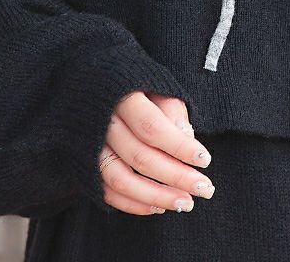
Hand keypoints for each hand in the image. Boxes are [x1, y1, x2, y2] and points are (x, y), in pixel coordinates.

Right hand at [99, 91, 214, 215]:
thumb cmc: (133, 84)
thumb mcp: (155, 83)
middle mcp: (100, 123)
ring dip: (156, 196)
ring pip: (121, 180)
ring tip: (185, 203)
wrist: (91, 85)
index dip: (179, 146)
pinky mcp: (84, 165)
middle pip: (139, 157)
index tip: (205, 160)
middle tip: (205, 188)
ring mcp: (88, 147)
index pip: (152, 127)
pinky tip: (159, 206)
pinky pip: (107, 191)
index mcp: (121, 96)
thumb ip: (170, 108)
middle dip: (176, 177)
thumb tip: (187, 136)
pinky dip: (133, 203)